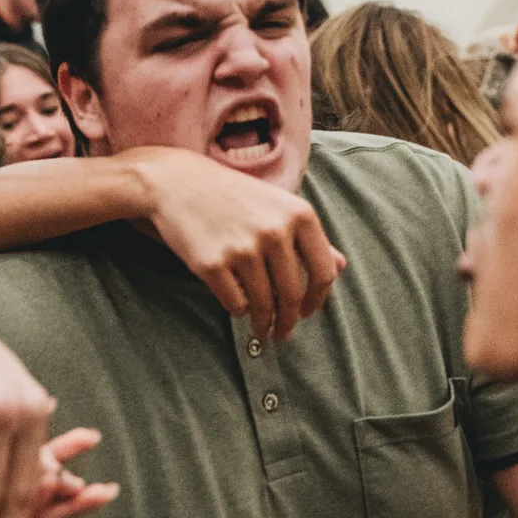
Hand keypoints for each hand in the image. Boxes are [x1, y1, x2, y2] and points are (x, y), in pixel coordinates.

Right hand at [122, 146, 342, 343]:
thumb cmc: (232, 196)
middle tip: (282, 334)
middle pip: (292, 295)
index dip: (317, 300)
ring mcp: (243, 248)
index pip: (323, 273)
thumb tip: (340, 266)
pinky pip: (235, 304)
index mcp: (299, 215)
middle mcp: (275, 231)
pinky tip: (236, 306)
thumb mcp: (277, 206)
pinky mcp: (213, 264)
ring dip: (263, 325)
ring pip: (264, 304)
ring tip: (260, 330)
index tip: (306, 313)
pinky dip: (237, 310)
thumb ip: (309, 237)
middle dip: (288, 322)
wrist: (177, 183)